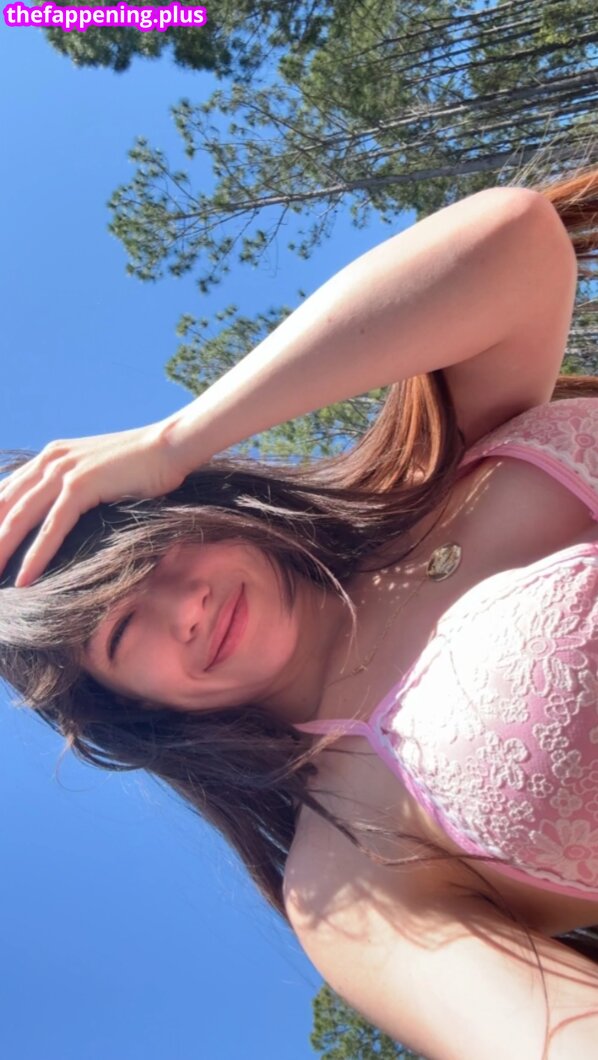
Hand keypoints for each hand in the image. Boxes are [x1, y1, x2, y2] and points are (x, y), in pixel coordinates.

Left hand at [0, 422, 186, 587]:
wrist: (169, 447)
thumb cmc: (141, 466)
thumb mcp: (96, 474)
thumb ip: (72, 489)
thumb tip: (60, 517)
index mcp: (49, 457)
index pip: (5, 493)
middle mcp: (49, 460)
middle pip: (4, 507)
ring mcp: (64, 471)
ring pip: (19, 518)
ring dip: (1, 551)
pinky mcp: (81, 485)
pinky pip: (52, 527)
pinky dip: (36, 555)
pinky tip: (24, 579)